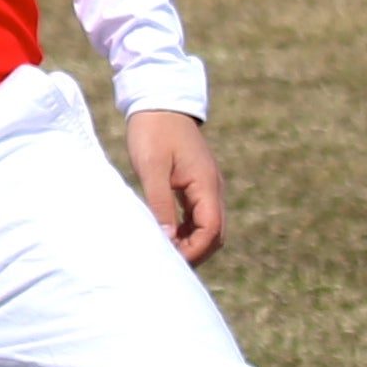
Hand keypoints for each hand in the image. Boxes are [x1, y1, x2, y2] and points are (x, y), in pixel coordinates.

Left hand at [126, 108, 224, 262]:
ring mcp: (205, 186)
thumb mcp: (152, 168)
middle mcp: (212, 188)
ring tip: (166, 254)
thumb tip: (167, 239)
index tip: (170, 260)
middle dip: (195, 252)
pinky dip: (186, 230)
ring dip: (190, 243)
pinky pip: (197, 215)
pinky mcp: (194, 183)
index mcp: (206, 184)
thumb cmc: (153, 131)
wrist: (158, 101)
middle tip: (168, 265)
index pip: (211, 230)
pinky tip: (166, 235)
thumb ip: (160, 203)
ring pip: (207, 226)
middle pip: (214, 234)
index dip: (193, 250)